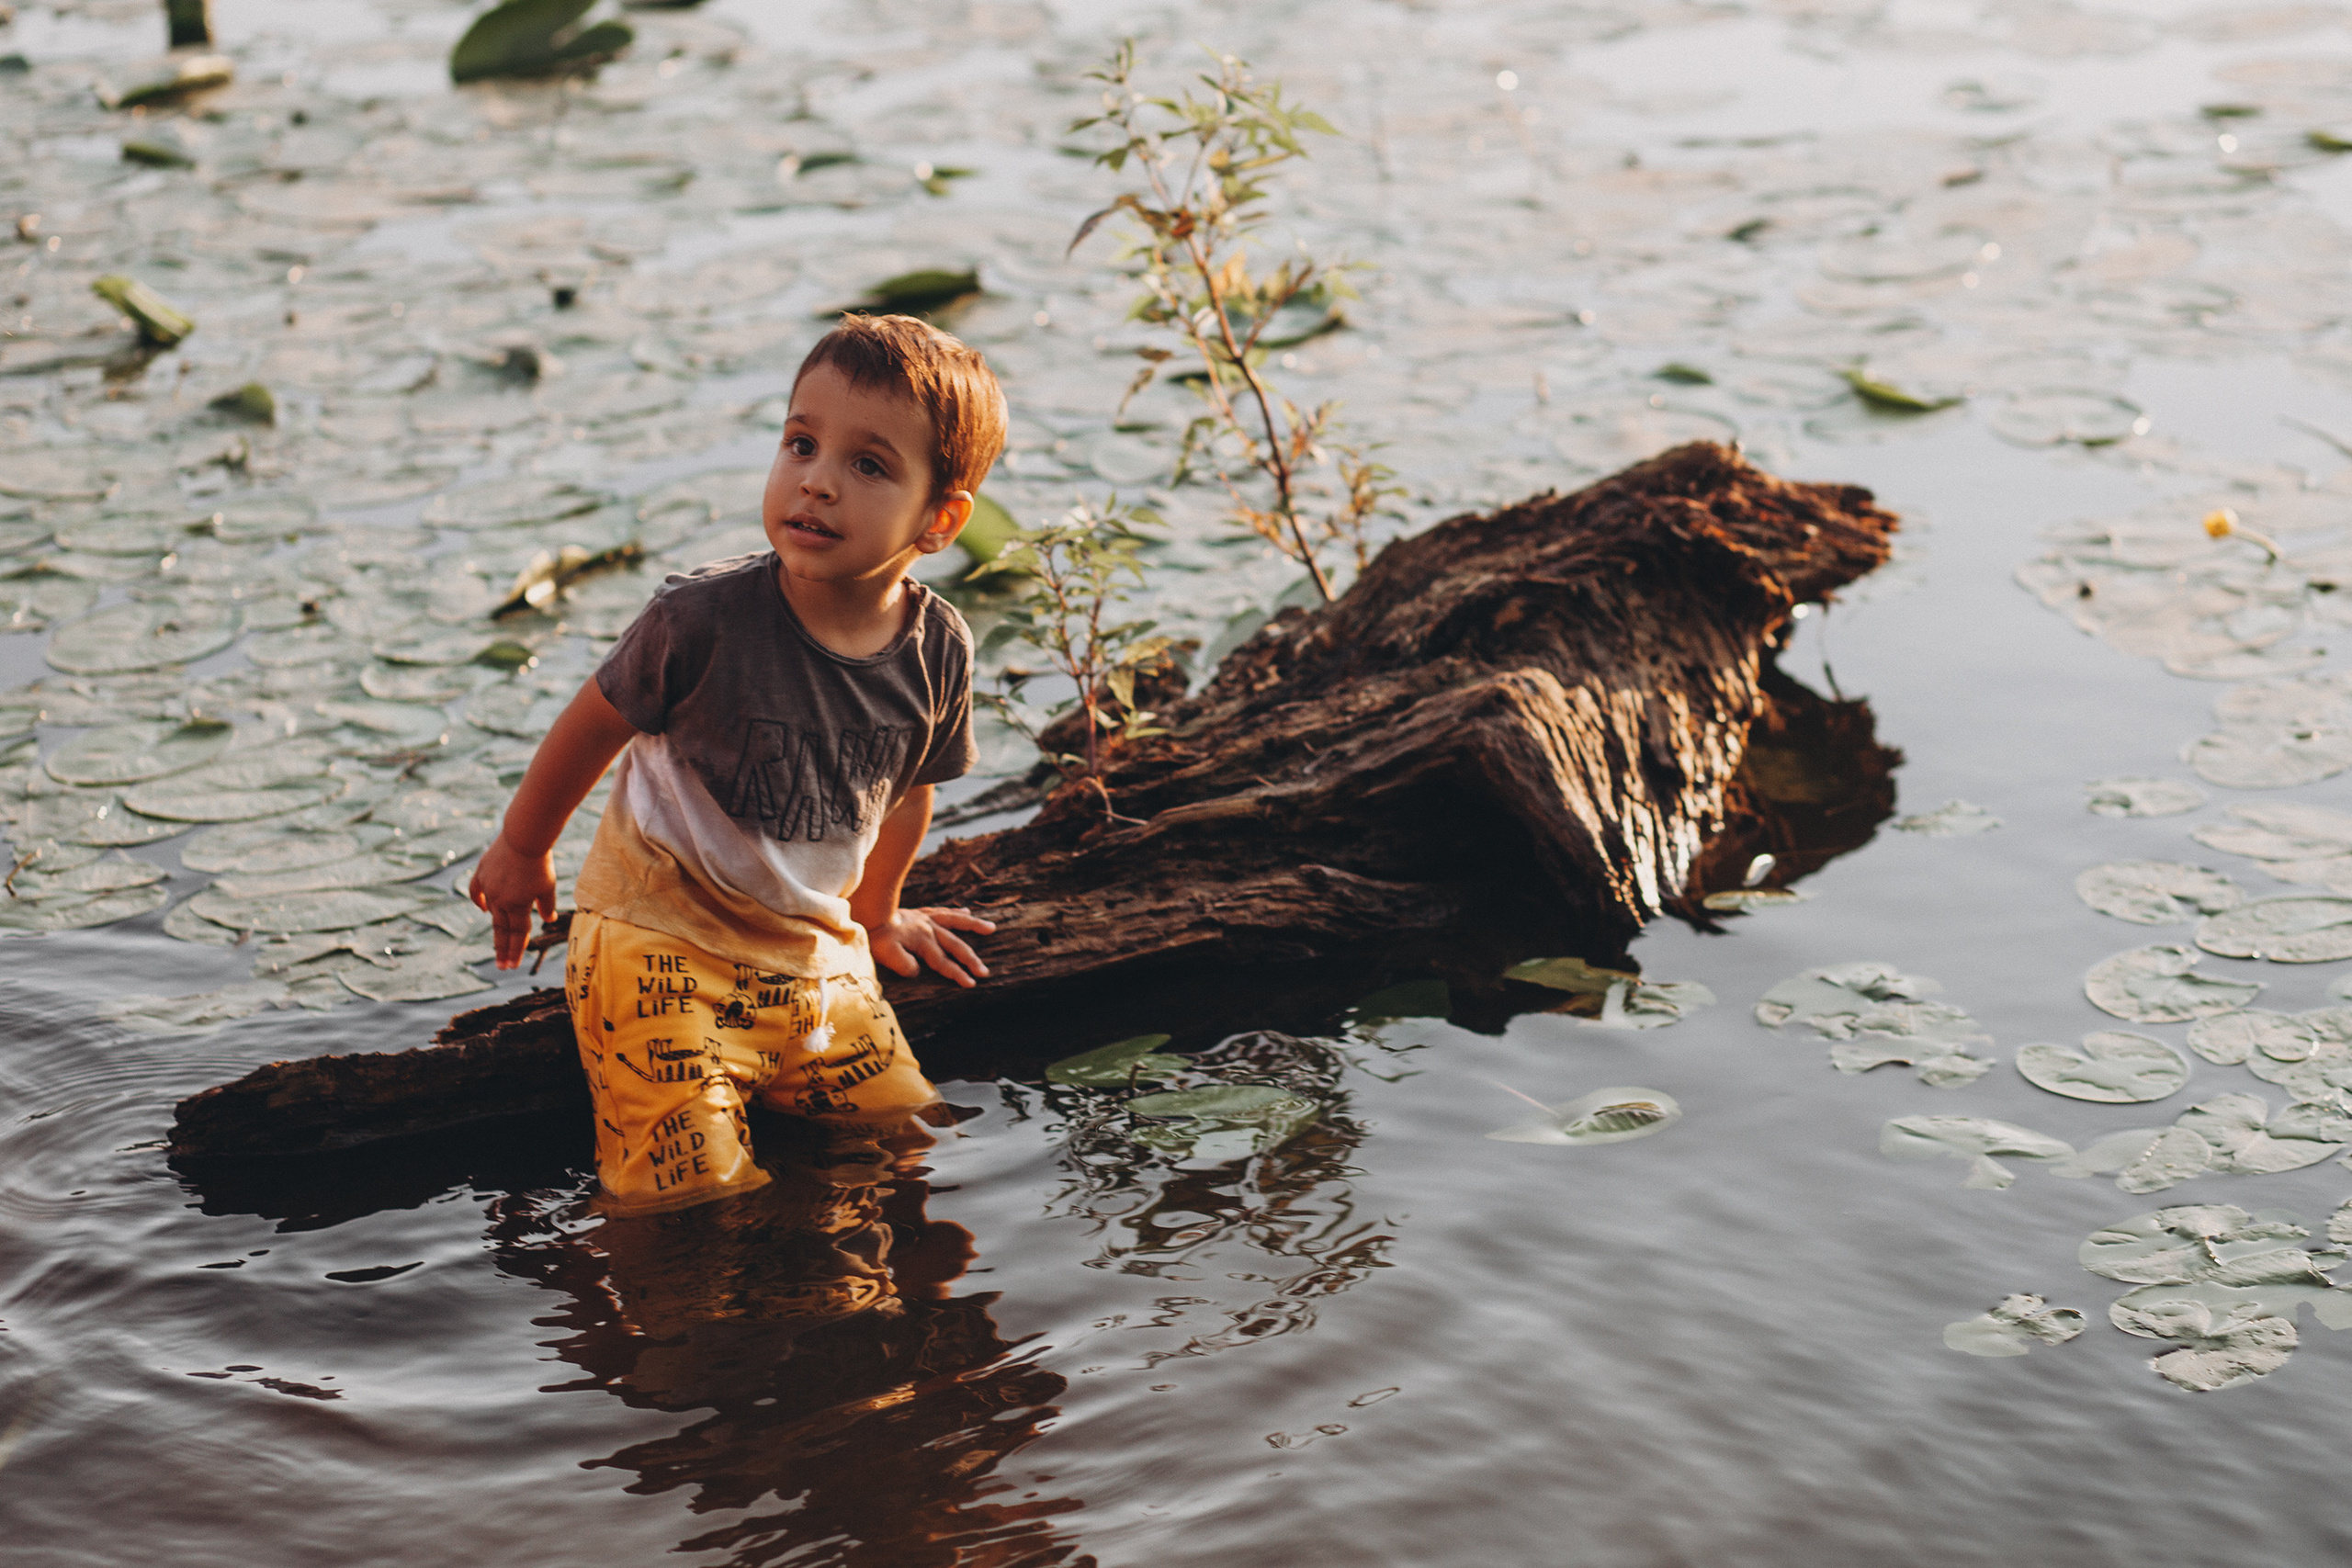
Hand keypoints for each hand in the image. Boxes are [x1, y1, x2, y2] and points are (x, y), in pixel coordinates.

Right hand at [467, 833, 557, 969]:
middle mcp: (500, 900)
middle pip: (502, 930)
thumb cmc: (540, 862)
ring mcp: (488, 887)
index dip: (515, 951)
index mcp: (517, 906)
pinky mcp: (482, 873)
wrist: (523, 837)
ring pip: (491, 912)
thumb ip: (546, 905)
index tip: (511, 966)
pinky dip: (479, 901)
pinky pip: (477, 891)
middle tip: (502, 967)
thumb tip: (548, 920)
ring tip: (498, 943)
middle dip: (503, 949)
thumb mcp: (548, 886)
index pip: (517, 934)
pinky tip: (483, 909)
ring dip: (496, 928)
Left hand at [865, 906, 995, 987]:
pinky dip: (956, 912)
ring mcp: (925, 919)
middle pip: (955, 945)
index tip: (971, 984)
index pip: (944, 962)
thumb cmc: (875, 936)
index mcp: (923, 941)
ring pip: (955, 922)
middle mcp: (929, 929)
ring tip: (991, 928)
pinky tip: (966, 911)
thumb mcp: (887, 954)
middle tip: (985, 971)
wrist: (866, 911)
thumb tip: (917, 970)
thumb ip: (905, 964)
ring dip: (974, 926)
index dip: (958, 974)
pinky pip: (942, 911)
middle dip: (971, 960)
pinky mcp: (919, 913)